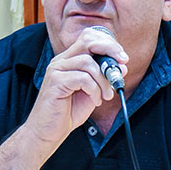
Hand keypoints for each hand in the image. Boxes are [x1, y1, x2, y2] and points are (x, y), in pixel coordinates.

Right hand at [24, 27, 127, 143]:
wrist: (48, 131)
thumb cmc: (68, 112)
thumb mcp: (92, 91)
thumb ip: (104, 78)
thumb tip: (122, 66)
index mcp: (69, 59)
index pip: (89, 37)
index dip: (108, 43)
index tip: (122, 58)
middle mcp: (61, 61)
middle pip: (88, 41)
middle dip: (110, 50)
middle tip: (122, 64)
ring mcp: (56, 70)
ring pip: (88, 62)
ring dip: (103, 80)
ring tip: (106, 96)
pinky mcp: (55, 82)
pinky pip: (83, 78)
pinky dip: (95, 90)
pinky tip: (95, 101)